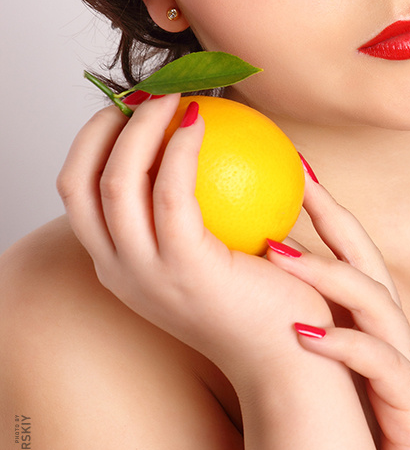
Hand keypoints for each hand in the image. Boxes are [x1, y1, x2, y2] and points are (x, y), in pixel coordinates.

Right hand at [57, 95, 332, 385]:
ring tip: (174, 95)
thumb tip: (194, 141)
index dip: (94, 140)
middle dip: (102, 125)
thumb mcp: (213, 251)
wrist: (290, 357)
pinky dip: (180, 147)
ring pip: (117, 180)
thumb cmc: (261, 296)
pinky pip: (172, 191)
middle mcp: (120, 272)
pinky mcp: (184, 268)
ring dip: (142, 125)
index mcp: (120, 266)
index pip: (80, 192)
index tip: (131, 106)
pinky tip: (202, 121)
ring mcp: (147, 274)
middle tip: (148, 92)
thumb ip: (193, 209)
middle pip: (80, 182)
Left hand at [267, 174, 409, 449]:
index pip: (348, 255)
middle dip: (333, 214)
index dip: (322, 210)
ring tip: (278, 251)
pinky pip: (383, 367)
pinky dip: (346, 345)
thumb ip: (311, 331)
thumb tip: (251, 297)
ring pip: (376, 302)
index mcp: (373, 325)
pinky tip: (304, 334)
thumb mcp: (336, 376)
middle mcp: (393, 335)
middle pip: (368, 259)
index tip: (288, 168)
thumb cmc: (372, 438)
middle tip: (293, 177)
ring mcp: (405, 366)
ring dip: (329, 272)